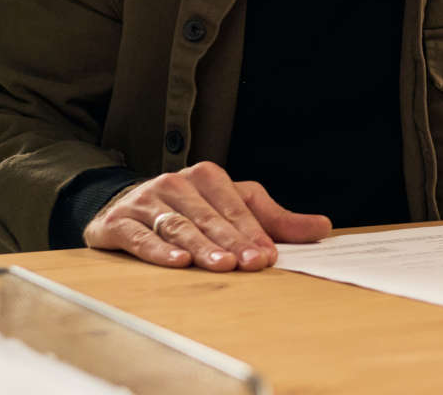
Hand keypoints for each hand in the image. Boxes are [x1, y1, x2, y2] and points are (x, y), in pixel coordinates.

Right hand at [83, 161, 332, 270]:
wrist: (124, 206)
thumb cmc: (191, 208)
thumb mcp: (234, 206)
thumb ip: (275, 220)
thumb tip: (323, 227)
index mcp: (208, 177)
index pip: (235, 207)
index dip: (252, 232)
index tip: (268, 256)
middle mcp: (176, 184)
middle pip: (208, 218)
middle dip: (231, 241)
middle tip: (251, 264)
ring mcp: (146, 202)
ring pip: (178, 227)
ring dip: (201, 247)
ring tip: (221, 265)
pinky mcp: (119, 223)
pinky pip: (141, 237)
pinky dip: (158, 250)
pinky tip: (176, 263)